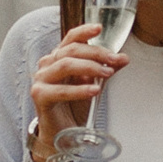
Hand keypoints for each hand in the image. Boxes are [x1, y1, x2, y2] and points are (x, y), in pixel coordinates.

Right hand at [31, 23, 124, 156]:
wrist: (62, 133)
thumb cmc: (74, 107)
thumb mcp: (93, 84)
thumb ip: (105, 70)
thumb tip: (123, 58)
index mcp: (58, 58)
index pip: (70, 39)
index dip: (84, 31)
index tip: (99, 28)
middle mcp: (47, 65)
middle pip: (71, 50)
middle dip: (96, 53)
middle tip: (114, 59)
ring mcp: (41, 79)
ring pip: (65, 65)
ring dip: (90, 67)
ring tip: (107, 74)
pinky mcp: (39, 96)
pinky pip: (60, 90)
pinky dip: (79, 89)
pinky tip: (94, 90)